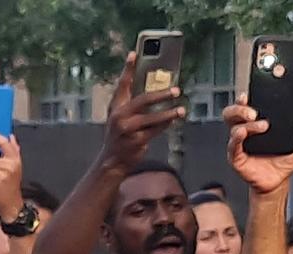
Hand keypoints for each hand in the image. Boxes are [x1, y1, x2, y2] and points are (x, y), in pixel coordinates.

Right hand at [100, 52, 184, 173]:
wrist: (111, 160)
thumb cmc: (119, 136)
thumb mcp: (119, 117)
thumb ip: (130, 103)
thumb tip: (153, 90)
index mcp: (116, 107)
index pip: (122, 84)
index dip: (128, 69)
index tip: (134, 54)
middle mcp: (119, 116)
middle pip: (143, 100)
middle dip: (161, 94)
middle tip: (176, 90)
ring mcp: (127, 129)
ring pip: (152, 117)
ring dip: (169, 113)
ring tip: (181, 109)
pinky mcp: (136, 141)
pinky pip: (155, 130)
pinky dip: (165, 125)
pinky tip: (173, 120)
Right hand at [223, 93, 292, 194]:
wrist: (277, 183)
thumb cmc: (282, 163)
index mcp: (257, 123)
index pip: (247, 104)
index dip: (247, 96)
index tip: (253, 91)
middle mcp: (245, 130)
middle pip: (233, 111)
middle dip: (241, 107)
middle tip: (255, 111)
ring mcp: (239, 143)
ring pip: (232, 125)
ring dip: (244, 121)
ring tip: (260, 124)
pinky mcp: (236, 157)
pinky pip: (232, 145)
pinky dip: (237, 137)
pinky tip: (243, 133)